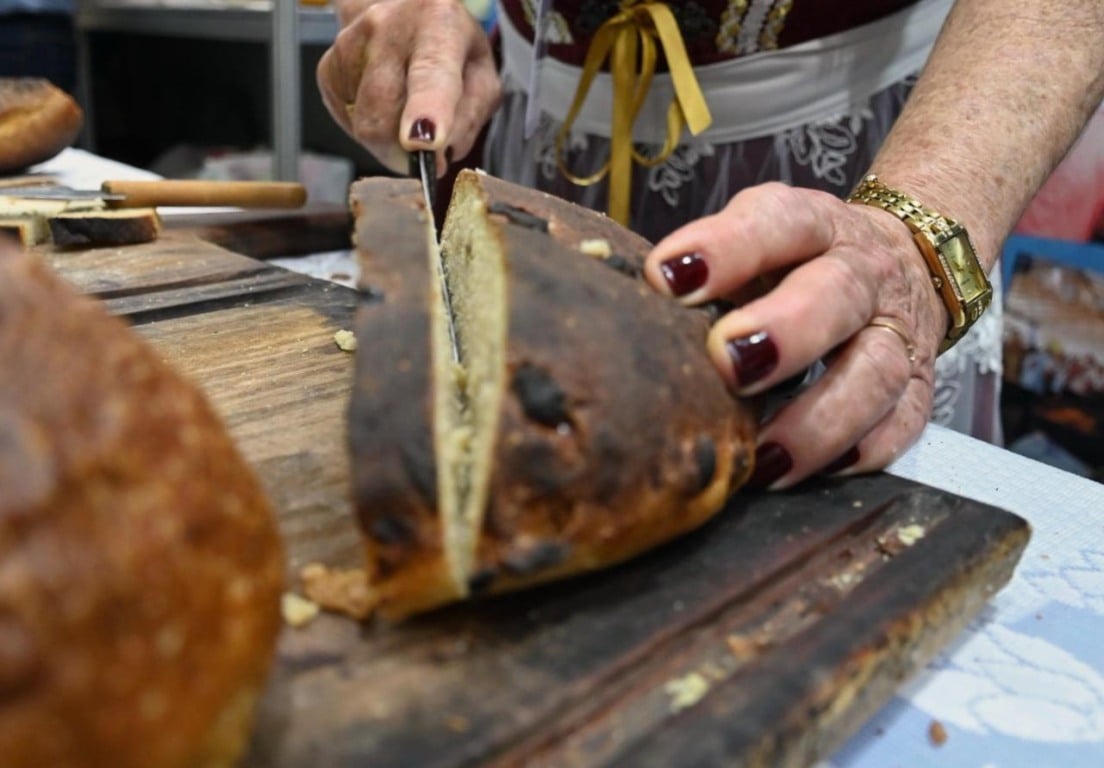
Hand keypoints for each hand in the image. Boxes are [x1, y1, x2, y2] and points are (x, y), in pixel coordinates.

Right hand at [317, 0, 500, 175]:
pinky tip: (387, 107)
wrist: (405, 12)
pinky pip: (349, 123)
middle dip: (406, 152)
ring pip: (364, 125)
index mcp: (438, 22)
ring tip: (408, 118)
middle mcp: (387, 25)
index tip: (420, 142)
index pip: (430, 72)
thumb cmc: (451, 49)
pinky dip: (372, 130)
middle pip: (385, 112)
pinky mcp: (327, 69)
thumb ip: (470, 116)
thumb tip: (437, 155)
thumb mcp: (482, 76)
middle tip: (428, 154)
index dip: (425, 110)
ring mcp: (349, 44)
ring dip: (390, 142)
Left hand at [643, 182, 948, 488]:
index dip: (725, 248)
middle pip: (837, 293)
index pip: (777, 222)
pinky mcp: (917, 385)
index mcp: (813, 224)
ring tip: (764, 459)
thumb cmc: (795, 262)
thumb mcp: (754, 242)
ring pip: (875, 371)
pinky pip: (902, 423)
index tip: (667, 277)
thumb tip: (628, 316)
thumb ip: (703, 270)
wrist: (898, 261)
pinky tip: (817, 472)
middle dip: (784, 331)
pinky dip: (861, 451)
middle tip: (728, 364)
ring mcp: (896, 330)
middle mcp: (862, 272)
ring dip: (820, 419)